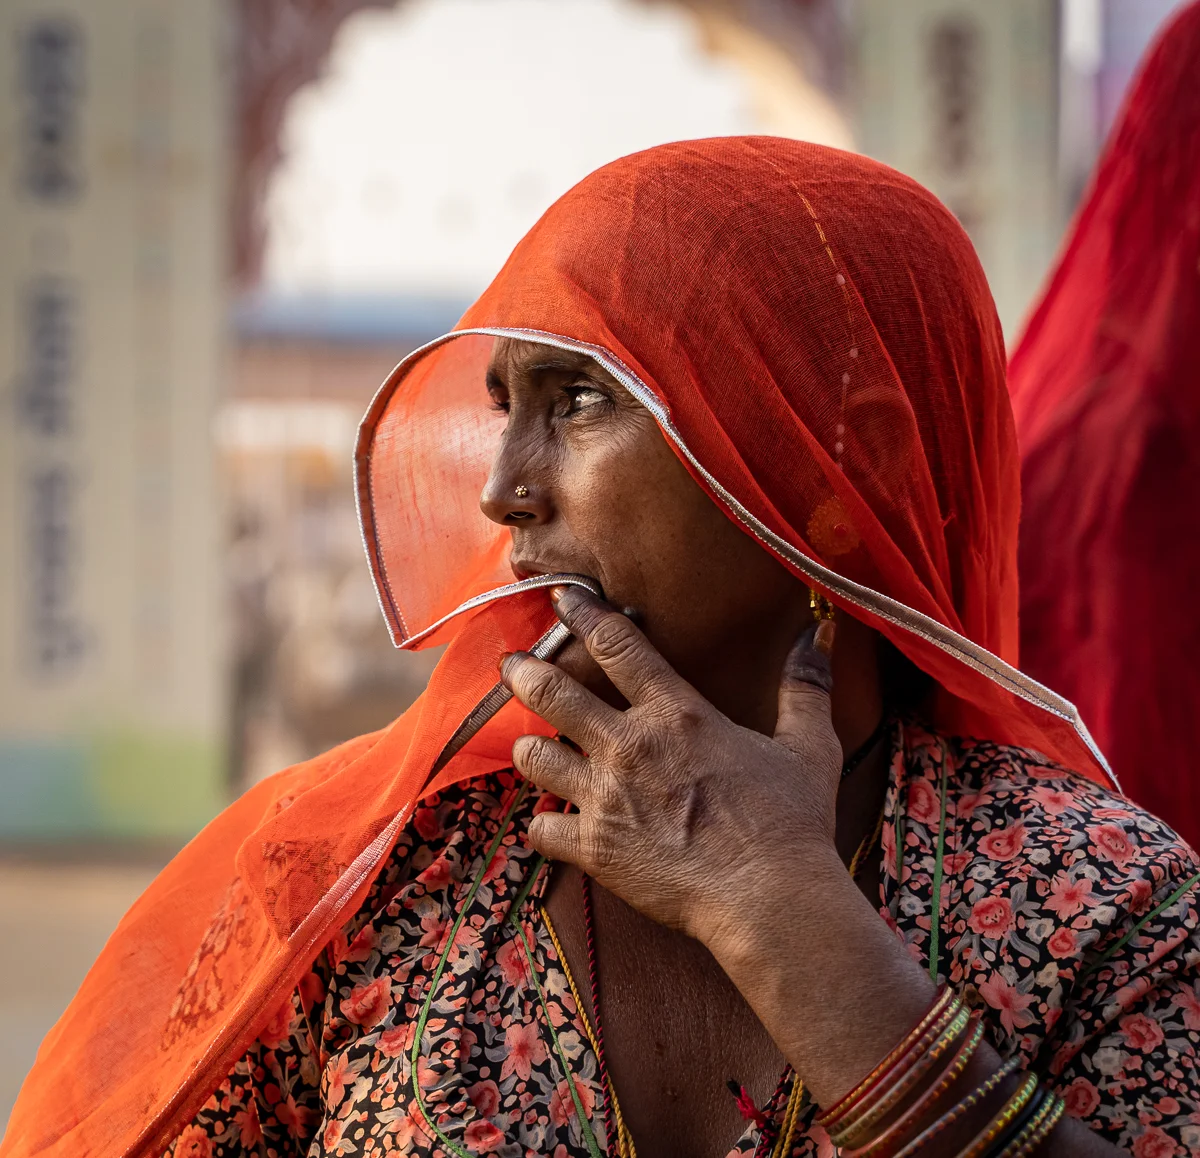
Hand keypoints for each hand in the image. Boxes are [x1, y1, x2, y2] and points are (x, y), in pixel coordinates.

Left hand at [500, 584, 845, 951]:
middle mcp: (630, 746)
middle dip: (523, 672)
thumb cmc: (793, 823)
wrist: (771, 899)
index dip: (583, 614)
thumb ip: (804, 687)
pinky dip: (544, 824)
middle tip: (509, 663)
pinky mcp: (594, 848)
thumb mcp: (809, 746)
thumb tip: (817, 637)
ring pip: (535, 757)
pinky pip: (541, 828)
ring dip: (530, 748)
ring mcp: (606, 798)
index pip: (617, 644)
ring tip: (531, 746)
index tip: (561, 596)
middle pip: (554, 693)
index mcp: (677, 713)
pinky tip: (553, 822)